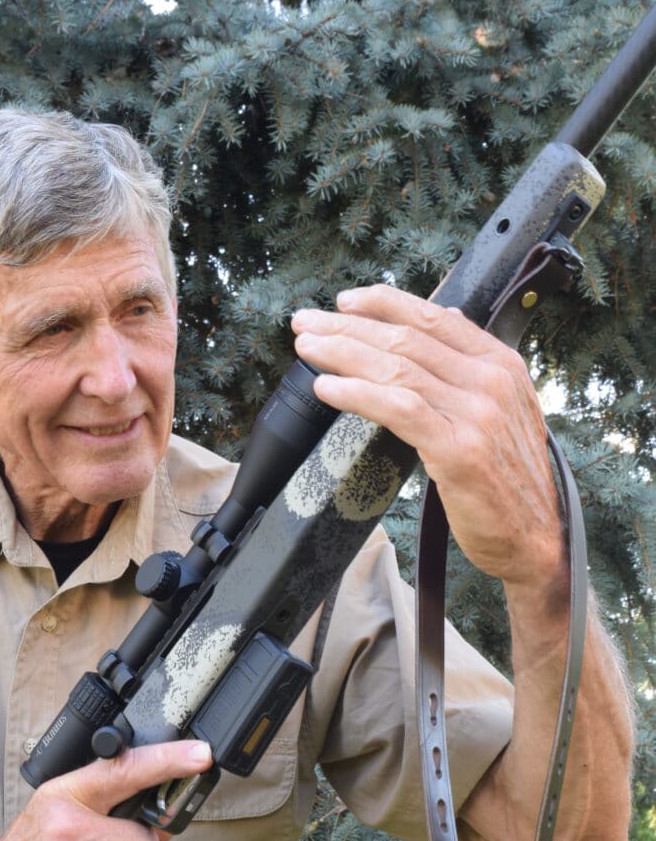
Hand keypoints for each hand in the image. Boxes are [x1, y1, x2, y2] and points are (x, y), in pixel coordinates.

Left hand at [292, 285, 565, 591]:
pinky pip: (398, 409)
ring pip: (397, 368)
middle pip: (406, 339)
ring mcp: (477, 414)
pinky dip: (357, 394)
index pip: (434, 317)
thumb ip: (469, 372)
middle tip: (305, 323)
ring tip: (307, 350)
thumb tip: (440, 327)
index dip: (382, 304)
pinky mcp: (459, 450)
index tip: (344, 302)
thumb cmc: (507, 482)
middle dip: (347, 326)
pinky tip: (327, 388)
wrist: (534, 538)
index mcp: (501, 364)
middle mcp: (492, 381)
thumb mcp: (500, 413)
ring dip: (342, 354)